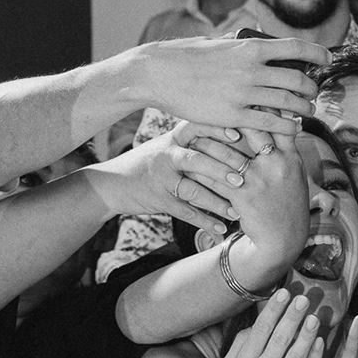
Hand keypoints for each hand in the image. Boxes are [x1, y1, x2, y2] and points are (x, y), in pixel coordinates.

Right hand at [89, 127, 254, 236]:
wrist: (113, 184)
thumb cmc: (147, 162)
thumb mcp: (166, 144)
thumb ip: (193, 140)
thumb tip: (234, 134)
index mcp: (173, 138)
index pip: (199, 128)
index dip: (219, 131)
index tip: (239, 136)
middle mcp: (167, 156)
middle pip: (198, 160)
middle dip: (223, 169)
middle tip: (244, 178)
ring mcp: (162, 179)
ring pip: (194, 190)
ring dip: (217, 202)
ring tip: (236, 211)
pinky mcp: (159, 200)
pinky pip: (185, 212)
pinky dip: (204, 222)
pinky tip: (220, 229)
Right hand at [133, 36, 330, 136]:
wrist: (160, 73)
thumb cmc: (186, 56)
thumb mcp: (219, 43)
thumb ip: (241, 46)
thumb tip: (255, 44)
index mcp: (250, 46)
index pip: (295, 47)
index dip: (317, 53)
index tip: (328, 59)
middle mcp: (252, 69)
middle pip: (297, 79)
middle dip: (311, 88)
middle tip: (313, 94)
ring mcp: (243, 93)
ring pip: (288, 103)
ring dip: (303, 109)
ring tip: (307, 112)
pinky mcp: (233, 116)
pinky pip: (270, 124)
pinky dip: (286, 126)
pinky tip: (291, 128)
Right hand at [220, 290, 323, 357]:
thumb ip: (241, 344)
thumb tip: (255, 322)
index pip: (260, 331)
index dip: (273, 311)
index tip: (284, 293)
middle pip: (279, 340)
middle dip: (292, 317)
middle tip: (303, 299)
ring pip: (295, 356)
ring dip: (306, 336)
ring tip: (314, 317)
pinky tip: (320, 342)